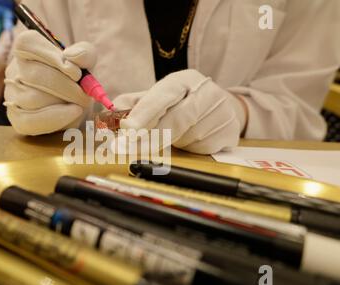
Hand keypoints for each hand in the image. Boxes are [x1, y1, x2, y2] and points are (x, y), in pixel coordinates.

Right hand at [4, 30, 96, 134]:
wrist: (73, 105)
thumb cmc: (76, 79)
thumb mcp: (84, 62)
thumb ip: (83, 54)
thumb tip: (72, 58)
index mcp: (27, 49)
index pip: (27, 44)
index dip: (53, 57)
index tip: (76, 72)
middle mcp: (15, 70)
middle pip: (34, 75)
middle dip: (66, 86)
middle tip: (85, 94)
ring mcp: (13, 95)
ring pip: (33, 98)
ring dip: (64, 102)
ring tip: (80, 103)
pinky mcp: (17, 118)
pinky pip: (30, 120)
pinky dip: (56, 117)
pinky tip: (73, 112)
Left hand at [113, 70, 245, 154]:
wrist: (224, 109)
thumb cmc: (183, 103)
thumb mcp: (159, 97)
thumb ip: (134, 104)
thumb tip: (110, 113)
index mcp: (185, 80)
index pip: (162, 96)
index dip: (143, 114)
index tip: (126, 129)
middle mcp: (206, 92)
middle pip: (175, 120)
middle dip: (149, 138)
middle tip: (128, 149)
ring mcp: (221, 113)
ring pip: (186, 138)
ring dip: (172, 143)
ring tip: (174, 135)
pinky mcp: (229, 133)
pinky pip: (200, 148)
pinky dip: (190, 149)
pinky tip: (191, 140)